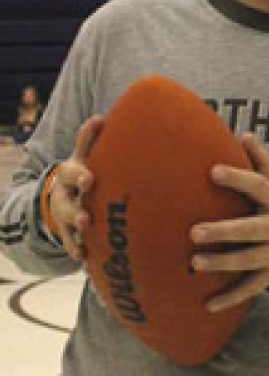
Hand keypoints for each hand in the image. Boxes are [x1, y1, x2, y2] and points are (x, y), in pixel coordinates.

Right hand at [49, 116, 103, 260]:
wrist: (61, 192)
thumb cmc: (81, 170)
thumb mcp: (82, 155)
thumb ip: (88, 139)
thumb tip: (100, 118)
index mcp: (70, 175)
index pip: (73, 174)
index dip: (80, 176)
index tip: (90, 179)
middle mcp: (64, 196)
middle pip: (65, 204)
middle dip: (74, 210)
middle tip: (84, 217)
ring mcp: (63, 215)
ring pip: (65, 224)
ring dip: (74, 231)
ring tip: (84, 235)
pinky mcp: (67, 231)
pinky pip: (70, 242)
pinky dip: (76, 249)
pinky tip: (83, 258)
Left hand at [189, 134, 268, 311]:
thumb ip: (263, 161)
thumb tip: (243, 134)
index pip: (258, 187)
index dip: (237, 178)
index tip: (213, 170)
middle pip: (250, 230)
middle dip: (223, 231)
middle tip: (193, 231)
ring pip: (247, 260)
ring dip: (221, 263)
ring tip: (194, 263)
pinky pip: (250, 289)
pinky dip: (230, 298)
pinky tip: (207, 305)